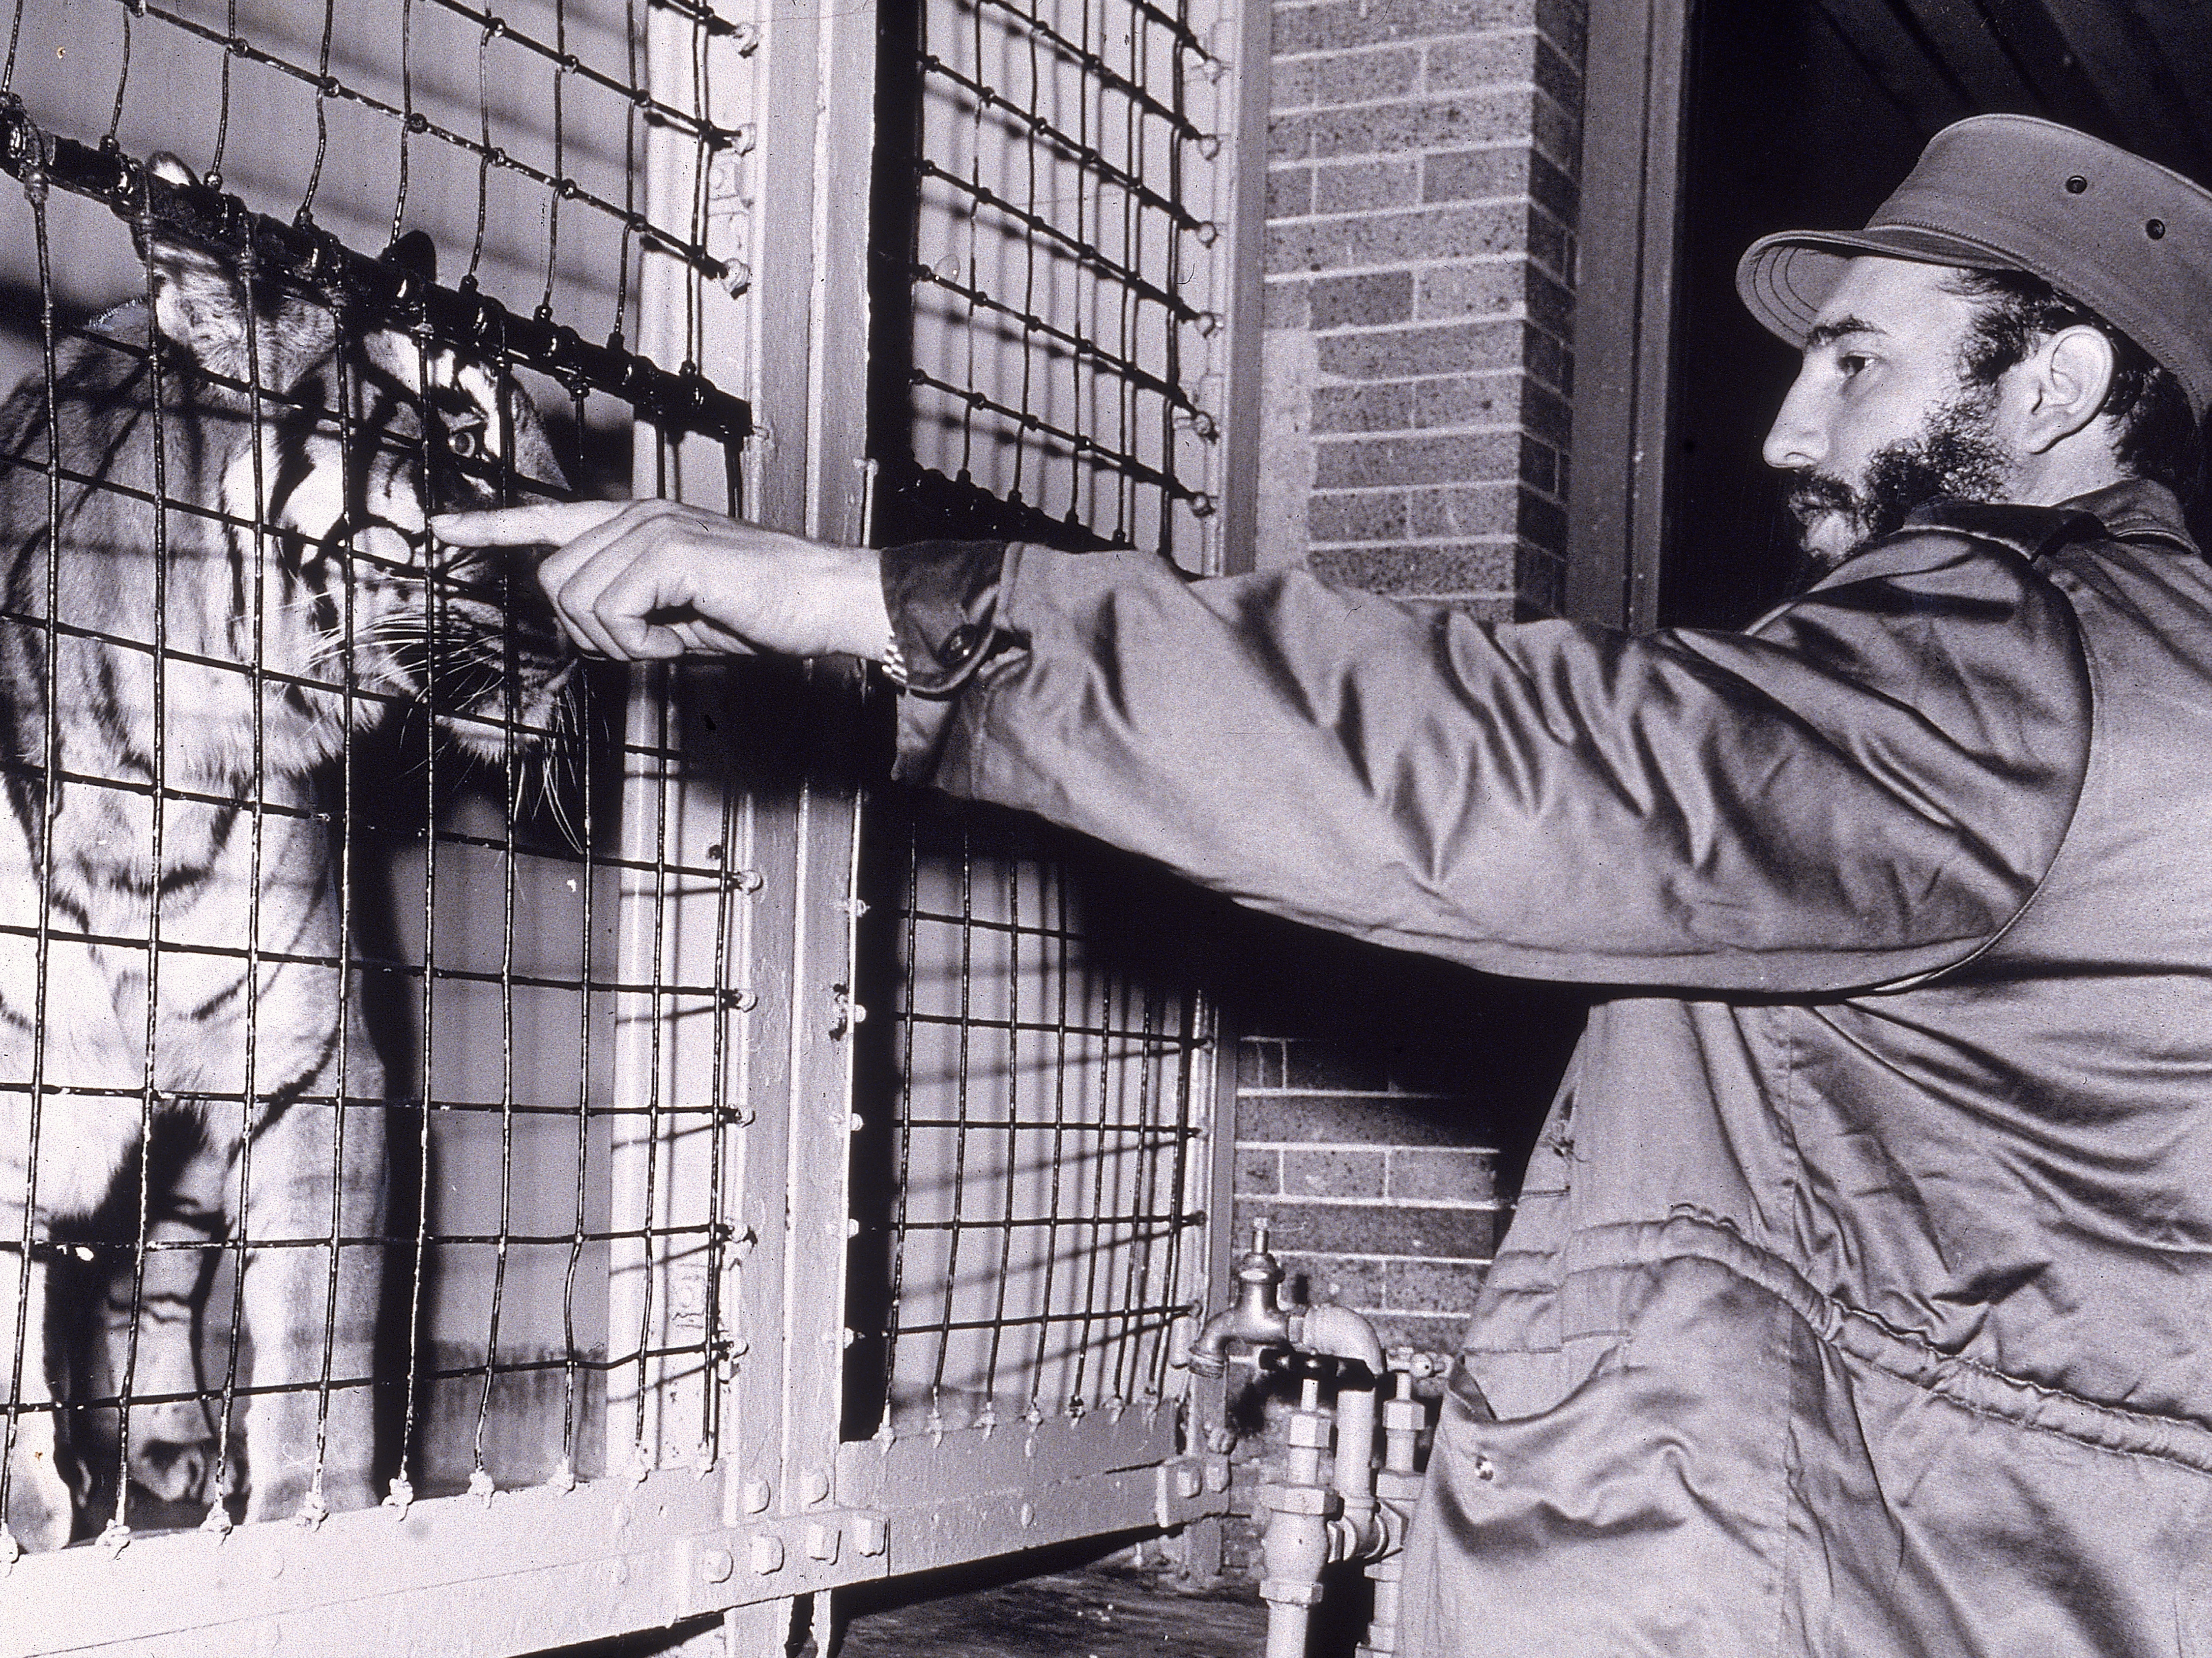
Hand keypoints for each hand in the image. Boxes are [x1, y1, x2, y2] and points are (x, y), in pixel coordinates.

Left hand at [430, 498, 890, 662]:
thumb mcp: (683, 613)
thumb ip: (632, 609)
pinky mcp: (669, 551)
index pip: (550, 518)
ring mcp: (652, 528)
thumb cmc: (769, 611)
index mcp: (640, 525)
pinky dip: (642, 642)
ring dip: (619, 640)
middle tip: (651, 642)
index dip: (492, 525)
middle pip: (553, 580)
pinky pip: (611, 612)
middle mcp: (638, 516)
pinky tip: (681, 636)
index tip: (442, 527)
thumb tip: (592, 632)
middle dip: (591, 630)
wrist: (825, 600)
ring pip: (575, 599)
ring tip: (673, 636)